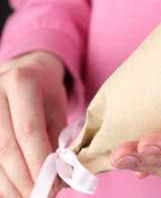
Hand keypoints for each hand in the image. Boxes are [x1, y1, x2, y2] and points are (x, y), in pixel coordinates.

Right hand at [0, 51, 67, 196]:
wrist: (23, 72)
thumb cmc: (45, 91)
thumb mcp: (57, 107)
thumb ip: (56, 138)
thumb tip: (57, 175)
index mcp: (21, 83)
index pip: (28, 130)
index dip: (38, 162)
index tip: (51, 186)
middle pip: (5, 147)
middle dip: (23, 179)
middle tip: (40, 196)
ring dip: (8, 184)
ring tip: (28, 197)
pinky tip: (11, 190)